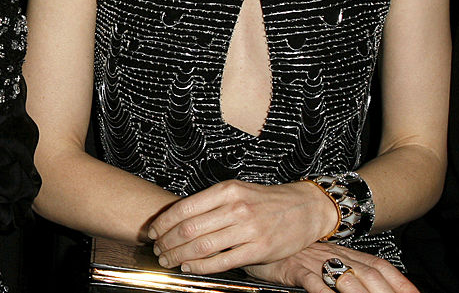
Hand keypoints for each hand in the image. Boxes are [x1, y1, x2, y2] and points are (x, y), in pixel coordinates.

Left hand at [149, 180, 336, 272]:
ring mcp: (248, 229)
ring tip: (169, 259)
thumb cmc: (266, 200)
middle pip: (189, 229)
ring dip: (179, 255)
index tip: (153, 232)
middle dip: (168, 242)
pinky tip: (189, 266)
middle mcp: (236, 208)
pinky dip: (201, 266)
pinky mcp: (259, 249)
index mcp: (226, 190)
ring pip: (203, 246)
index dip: (164, 223)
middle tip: (158, 249)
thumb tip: (178, 217)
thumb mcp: (236, 191)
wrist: (304, 208)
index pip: (184, 207)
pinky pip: (222, 261)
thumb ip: (210, 203)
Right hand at [245, 242, 418, 292]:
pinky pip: (315, 282)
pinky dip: (327, 292)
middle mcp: (332, 255)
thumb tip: (362, 283)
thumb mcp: (319, 260)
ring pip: (347, 278)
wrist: (256, 230)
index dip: (400, 282)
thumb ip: (339, 272)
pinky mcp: (294, 267)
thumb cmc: (287, 252)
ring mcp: (314, 261)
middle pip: (370, 276)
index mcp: (342, 252)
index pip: (379, 267)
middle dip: (388, 292)